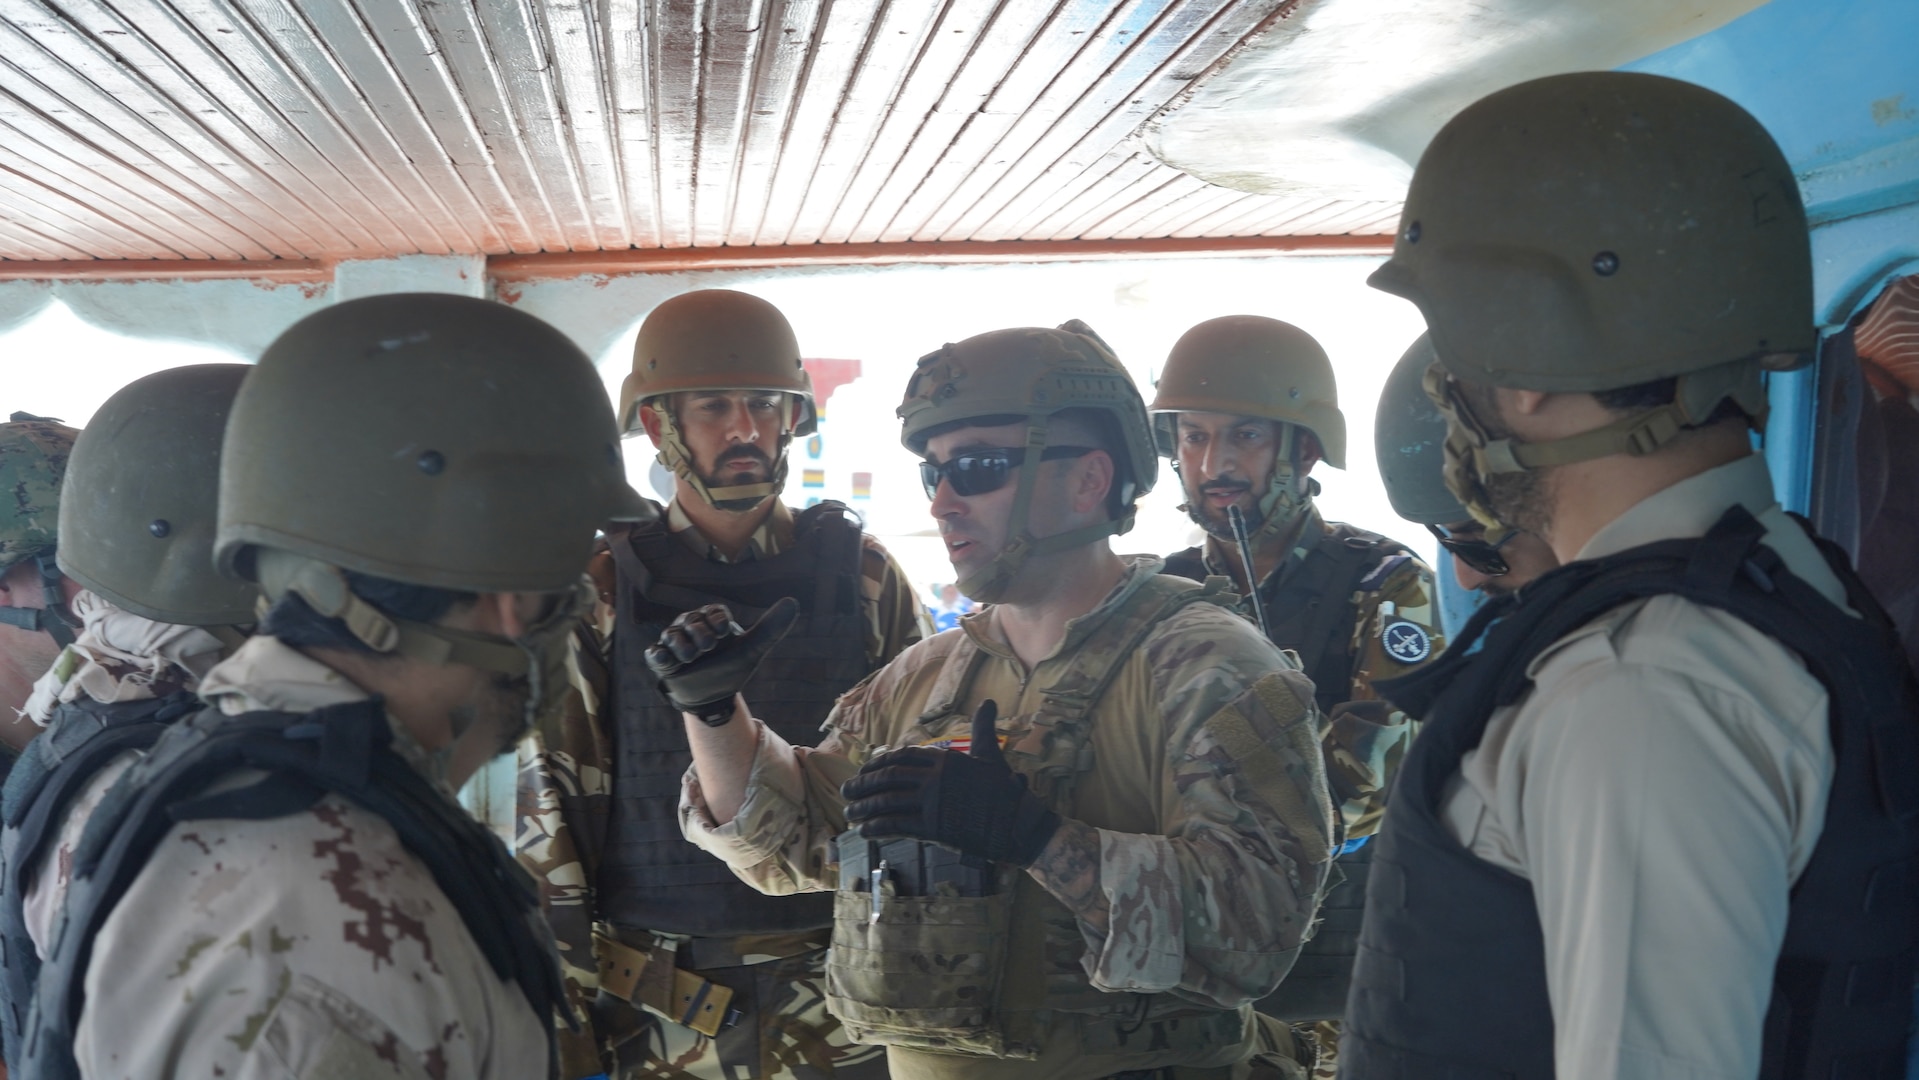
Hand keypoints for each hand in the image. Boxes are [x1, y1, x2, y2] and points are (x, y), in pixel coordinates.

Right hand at [644, 598, 798, 725]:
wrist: (712, 697)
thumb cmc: (730, 667)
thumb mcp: (751, 649)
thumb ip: (770, 628)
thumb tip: (793, 602)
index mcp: (713, 621)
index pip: (713, 611)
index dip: (716, 619)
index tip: (723, 632)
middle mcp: (691, 627)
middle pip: (690, 620)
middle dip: (698, 632)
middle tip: (707, 647)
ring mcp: (675, 644)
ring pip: (671, 634)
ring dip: (680, 644)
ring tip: (691, 657)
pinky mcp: (662, 660)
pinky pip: (655, 654)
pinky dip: (659, 656)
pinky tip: (667, 661)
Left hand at [840, 701, 1061, 865]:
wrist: (1018, 824)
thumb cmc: (1004, 790)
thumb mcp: (990, 755)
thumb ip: (982, 729)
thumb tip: (989, 702)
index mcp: (944, 759)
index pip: (902, 757)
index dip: (878, 764)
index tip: (864, 772)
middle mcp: (935, 778)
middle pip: (888, 778)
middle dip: (863, 785)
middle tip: (846, 792)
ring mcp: (933, 803)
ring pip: (887, 801)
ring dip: (864, 807)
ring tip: (849, 813)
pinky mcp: (934, 828)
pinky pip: (897, 825)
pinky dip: (877, 827)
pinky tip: (864, 831)